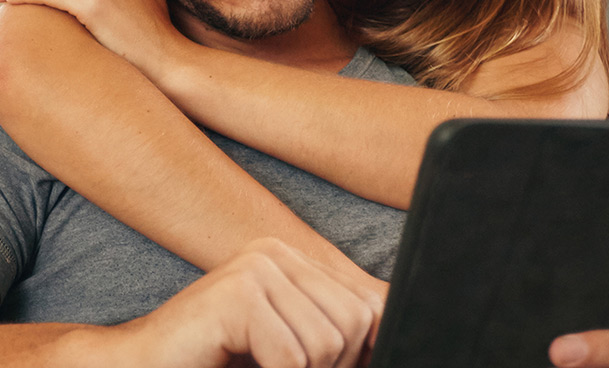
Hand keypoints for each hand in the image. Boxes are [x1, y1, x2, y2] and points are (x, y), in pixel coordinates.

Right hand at [103, 238, 382, 367]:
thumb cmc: (214, 363)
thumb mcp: (287, 346)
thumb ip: (334, 334)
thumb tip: (394, 332)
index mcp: (291, 258)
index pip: (370, 304)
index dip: (357, 352)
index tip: (320, 364)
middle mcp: (274, 251)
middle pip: (356, 322)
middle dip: (330, 365)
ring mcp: (254, 268)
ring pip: (328, 343)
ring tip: (258, 367)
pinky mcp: (237, 294)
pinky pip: (293, 358)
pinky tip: (236, 363)